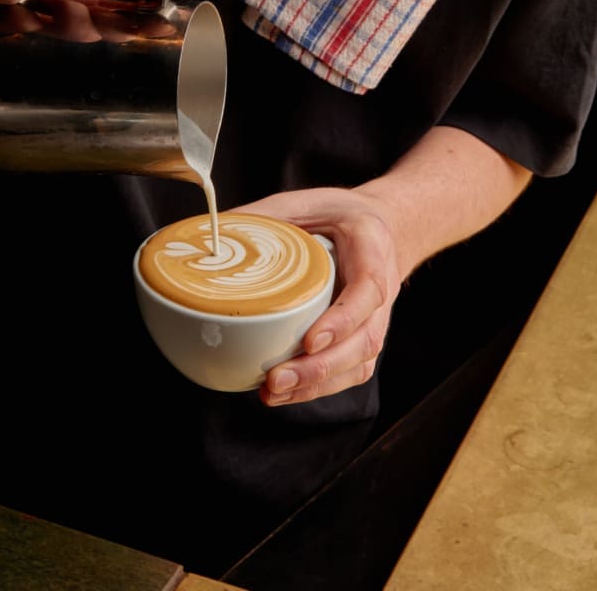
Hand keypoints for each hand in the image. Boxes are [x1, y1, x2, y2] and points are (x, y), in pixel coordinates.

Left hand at [233, 187, 404, 405]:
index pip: (368, 289)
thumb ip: (266, 216)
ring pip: (359, 362)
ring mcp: (377, 317)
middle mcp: (383, 288)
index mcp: (372, 248)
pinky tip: (285, 394)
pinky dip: (318, 388)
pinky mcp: (364, 337)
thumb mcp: (306, 201)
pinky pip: (350, 371)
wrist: (380, 226)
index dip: (342, 319)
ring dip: (317, 385)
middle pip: (365, 339)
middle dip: (321, 367)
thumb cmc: (340, 214)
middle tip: (277, 379)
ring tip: (273, 392)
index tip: (310, 340)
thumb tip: (214, 233)